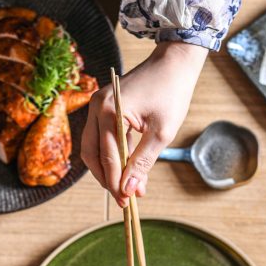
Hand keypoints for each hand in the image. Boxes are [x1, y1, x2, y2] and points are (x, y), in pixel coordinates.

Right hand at [81, 41, 207, 206]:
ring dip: (108, 169)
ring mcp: (97, 105)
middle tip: (123, 199)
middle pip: (91, 154)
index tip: (126, 202)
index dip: (116, 182)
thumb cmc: (171, 92)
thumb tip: (130, 189)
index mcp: (109, 110)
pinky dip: (113, 155)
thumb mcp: (162, 132)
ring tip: (128, 188)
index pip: (108, 156)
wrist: (173, 63)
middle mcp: (97, 106)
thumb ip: (143, 161)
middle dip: (106, 179)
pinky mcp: (104, 107)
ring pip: (93, 147)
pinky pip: (102, 137)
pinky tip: (129, 169)